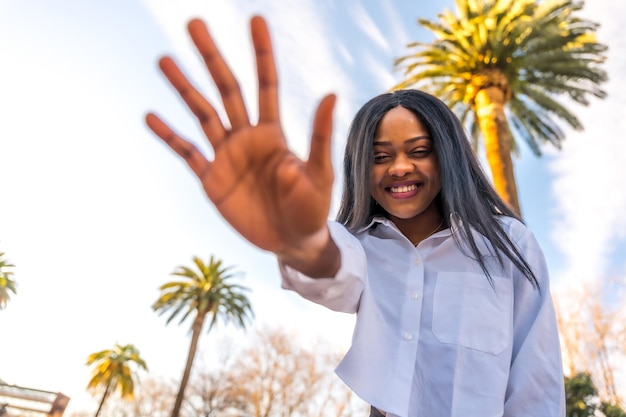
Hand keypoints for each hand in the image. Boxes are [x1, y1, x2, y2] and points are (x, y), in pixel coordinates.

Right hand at [145, 16, 336, 259]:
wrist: (293, 242)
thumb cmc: (312, 208)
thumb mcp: (319, 172)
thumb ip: (318, 136)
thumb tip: (330, 93)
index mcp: (274, 132)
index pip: (266, 84)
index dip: (261, 54)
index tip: (256, 20)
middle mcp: (247, 136)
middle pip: (226, 90)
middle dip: (212, 57)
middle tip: (194, 24)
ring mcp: (226, 155)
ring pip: (202, 114)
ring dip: (184, 88)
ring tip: (165, 60)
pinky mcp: (211, 178)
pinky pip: (187, 152)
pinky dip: (170, 136)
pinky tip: (151, 116)